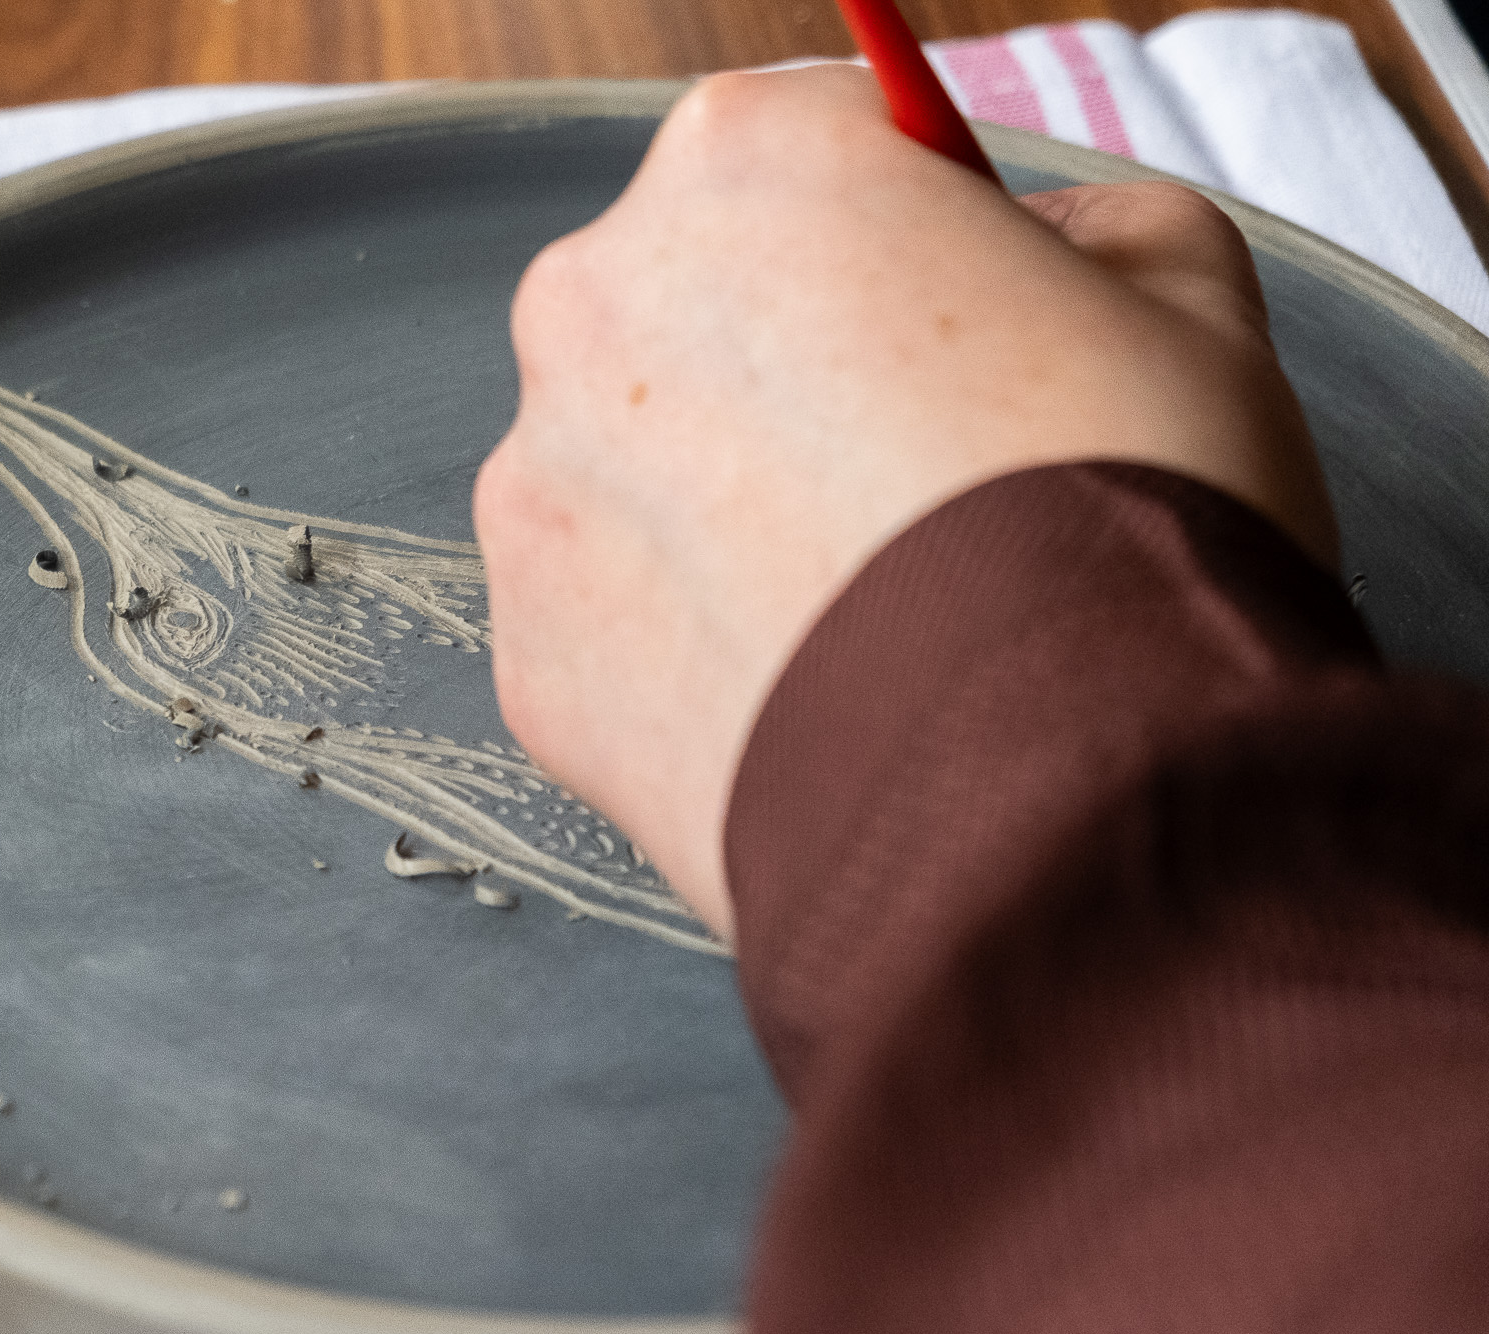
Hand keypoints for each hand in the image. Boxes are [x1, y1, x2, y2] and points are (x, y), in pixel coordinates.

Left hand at [473, 64, 1332, 941]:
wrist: (1054, 805)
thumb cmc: (1124, 533)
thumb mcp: (1188, 293)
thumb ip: (1088, 228)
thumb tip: (1041, 256)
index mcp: (743, 166)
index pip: (808, 145)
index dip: (902, 228)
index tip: (948, 301)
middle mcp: (597, 306)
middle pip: (700, 306)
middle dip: (795, 369)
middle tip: (923, 470)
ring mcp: (540, 487)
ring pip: (641, 469)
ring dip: (731, 511)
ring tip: (877, 602)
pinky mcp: (530, 653)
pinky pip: (616, 621)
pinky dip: (694, 647)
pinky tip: (813, 686)